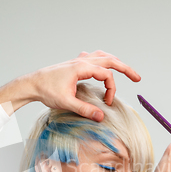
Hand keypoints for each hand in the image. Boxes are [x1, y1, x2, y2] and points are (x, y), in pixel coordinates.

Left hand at [0, 51, 140, 120]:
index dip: (111, 89)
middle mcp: (82, 61)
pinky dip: (102, 60)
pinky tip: (101, 66)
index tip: (107, 103)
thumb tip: (101, 116)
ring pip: (102, 56)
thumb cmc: (47, 91)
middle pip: (110, 59)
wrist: (32, 84)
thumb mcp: (66, 103)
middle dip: (125, 68)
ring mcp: (78, 60)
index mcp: (82, 68)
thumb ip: (85, 110)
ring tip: (124, 69)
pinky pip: (93, 57)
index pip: (106, 74)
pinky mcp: (74, 63)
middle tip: (138, 78)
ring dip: (114, 62)